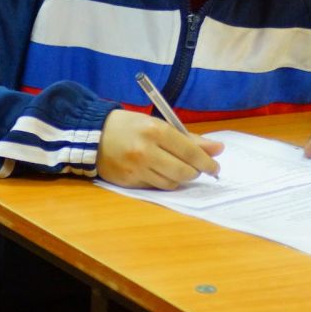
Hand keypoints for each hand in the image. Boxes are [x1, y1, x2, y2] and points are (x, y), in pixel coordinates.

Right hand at [97, 109, 223, 188]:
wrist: (92, 134)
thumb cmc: (130, 126)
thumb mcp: (158, 124)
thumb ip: (188, 138)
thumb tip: (218, 149)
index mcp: (156, 131)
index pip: (189, 151)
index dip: (206, 162)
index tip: (216, 167)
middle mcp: (146, 151)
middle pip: (183, 172)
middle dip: (195, 172)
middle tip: (197, 169)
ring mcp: (136, 169)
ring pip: (171, 183)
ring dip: (179, 179)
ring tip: (177, 168)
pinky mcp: (128, 182)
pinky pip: (155, 187)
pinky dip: (162, 182)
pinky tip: (158, 172)